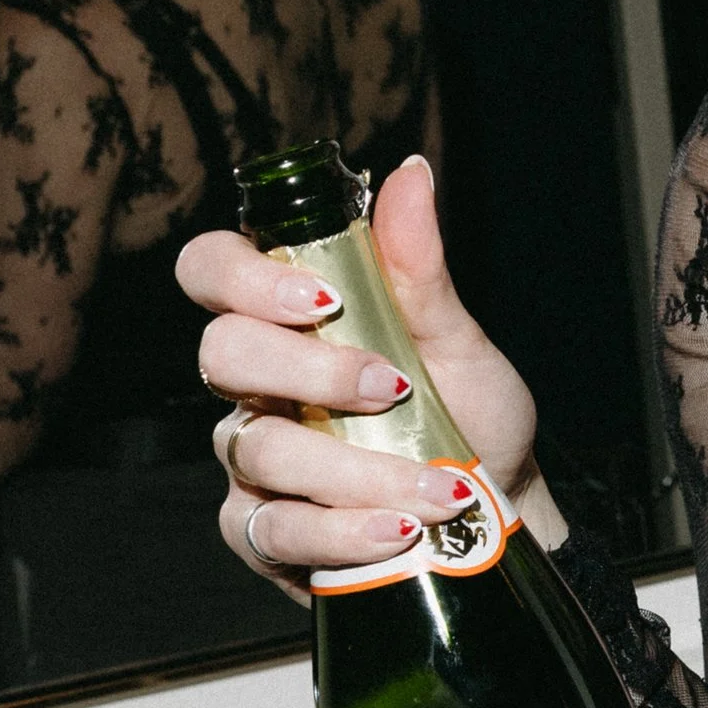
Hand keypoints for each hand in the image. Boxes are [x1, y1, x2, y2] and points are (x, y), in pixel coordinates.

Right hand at [178, 155, 545, 596]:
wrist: (494, 511)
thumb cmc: (465, 411)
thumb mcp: (454, 339)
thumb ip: (418, 268)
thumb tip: (410, 172)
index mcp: (288, 321)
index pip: (213, 270)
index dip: (244, 277)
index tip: (323, 299)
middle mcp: (255, 387)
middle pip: (222, 354)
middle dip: (310, 371)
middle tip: (394, 387)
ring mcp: (251, 463)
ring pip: (258, 451)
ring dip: (355, 469)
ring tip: (438, 488)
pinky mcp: (263, 535)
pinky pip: (272, 531)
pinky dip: (341, 531)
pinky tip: (397, 529)